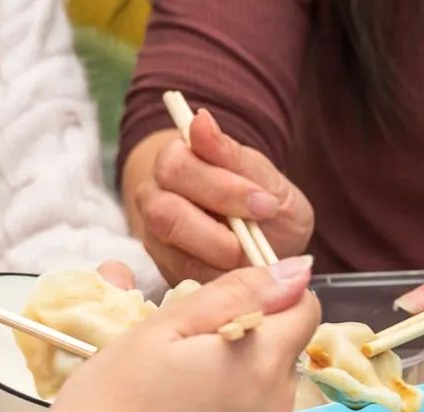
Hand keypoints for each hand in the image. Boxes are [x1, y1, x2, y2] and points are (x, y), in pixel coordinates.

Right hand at [21, 256, 319, 411]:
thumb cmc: (107, 410)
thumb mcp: (159, 332)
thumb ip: (236, 294)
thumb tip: (300, 272)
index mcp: (261, 367)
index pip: (303, 313)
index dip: (266, 306)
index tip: (219, 324)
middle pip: (282, 368)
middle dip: (245, 362)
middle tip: (179, 379)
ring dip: (241, 410)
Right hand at [132, 110, 313, 283]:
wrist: (269, 241)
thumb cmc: (266, 203)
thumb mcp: (265, 179)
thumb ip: (231, 155)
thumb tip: (200, 119)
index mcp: (176, 161)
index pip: (178, 167)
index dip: (223, 188)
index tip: (268, 203)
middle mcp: (154, 197)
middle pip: (164, 212)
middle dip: (217, 231)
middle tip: (256, 238)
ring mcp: (154, 237)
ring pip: (171, 253)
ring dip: (218, 257)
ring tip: (251, 256)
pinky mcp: (163, 270)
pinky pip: (182, 279)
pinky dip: (218, 278)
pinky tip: (240, 272)